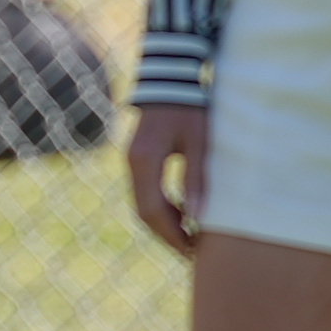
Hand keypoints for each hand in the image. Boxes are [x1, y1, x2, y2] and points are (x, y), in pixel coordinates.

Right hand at [125, 103, 209, 254]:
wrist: (171, 77)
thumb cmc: (190, 107)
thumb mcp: (198, 143)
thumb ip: (196, 179)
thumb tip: (196, 218)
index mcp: (145, 161)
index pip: (153, 210)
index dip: (172, 235)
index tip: (191, 251)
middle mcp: (132, 164)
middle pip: (143, 212)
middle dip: (167, 235)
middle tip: (191, 253)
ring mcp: (132, 160)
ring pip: (142, 203)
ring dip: (164, 223)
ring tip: (189, 238)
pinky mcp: (138, 157)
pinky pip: (145, 191)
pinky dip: (161, 207)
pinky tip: (182, 214)